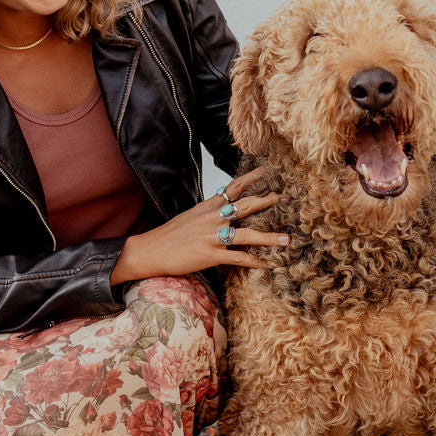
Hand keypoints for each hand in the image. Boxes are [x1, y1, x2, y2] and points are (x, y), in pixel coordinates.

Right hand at [111, 167, 287, 283]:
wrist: (149, 250)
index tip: (267, 170)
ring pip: (247, 235)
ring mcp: (212, 237)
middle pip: (245, 206)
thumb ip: (209, 211)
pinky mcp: (209, 255)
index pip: (233, 187)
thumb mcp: (190, 216)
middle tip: (283, 198)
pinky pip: (237, 259)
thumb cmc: (170, 235)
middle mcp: (212, 218)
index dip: (251, 178)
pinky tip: (266, 265)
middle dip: (266, 202)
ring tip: (286, 239)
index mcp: (208, 207)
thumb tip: (225, 206)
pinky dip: (254, 262)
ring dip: (269, 238)